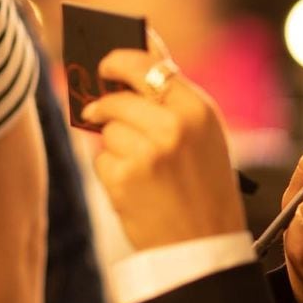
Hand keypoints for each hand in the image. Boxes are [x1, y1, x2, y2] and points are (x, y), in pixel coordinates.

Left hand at [82, 48, 246, 250]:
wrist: (206, 243)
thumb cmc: (205, 186)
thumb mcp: (205, 135)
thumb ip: (175, 98)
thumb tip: (135, 59)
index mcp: (198, 109)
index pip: (149, 63)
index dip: (120, 59)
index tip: (106, 63)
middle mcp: (174, 124)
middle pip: (118, 96)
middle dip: (105, 104)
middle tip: (97, 109)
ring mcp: (147, 150)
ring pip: (108, 128)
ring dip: (114, 143)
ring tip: (141, 167)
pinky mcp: (124, 177)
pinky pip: (101, 158)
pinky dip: (111, 170)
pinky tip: (135, 186)